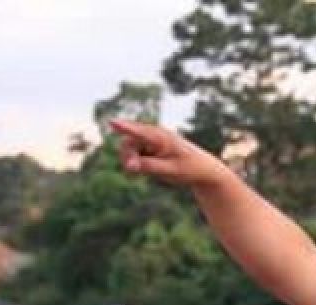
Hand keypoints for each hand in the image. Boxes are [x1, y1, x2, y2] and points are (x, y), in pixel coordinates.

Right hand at [110, 119, 226, 188]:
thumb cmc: (190, 169)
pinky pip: (134, 153)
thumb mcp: (171, 171)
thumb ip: (150, 167)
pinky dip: (135, 162)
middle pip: (129, 142)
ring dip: (131, 160)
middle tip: (132, 171)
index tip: (112, 122)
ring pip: (129, 148)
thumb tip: (129, 165)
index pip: (140, 132)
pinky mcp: (149, 147)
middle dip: (127, 156)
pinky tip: (146, 169)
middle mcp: (154, 135)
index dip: (125, 128)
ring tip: (145, 171)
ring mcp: (151, 140)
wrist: (203, 170)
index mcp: (162, 138)